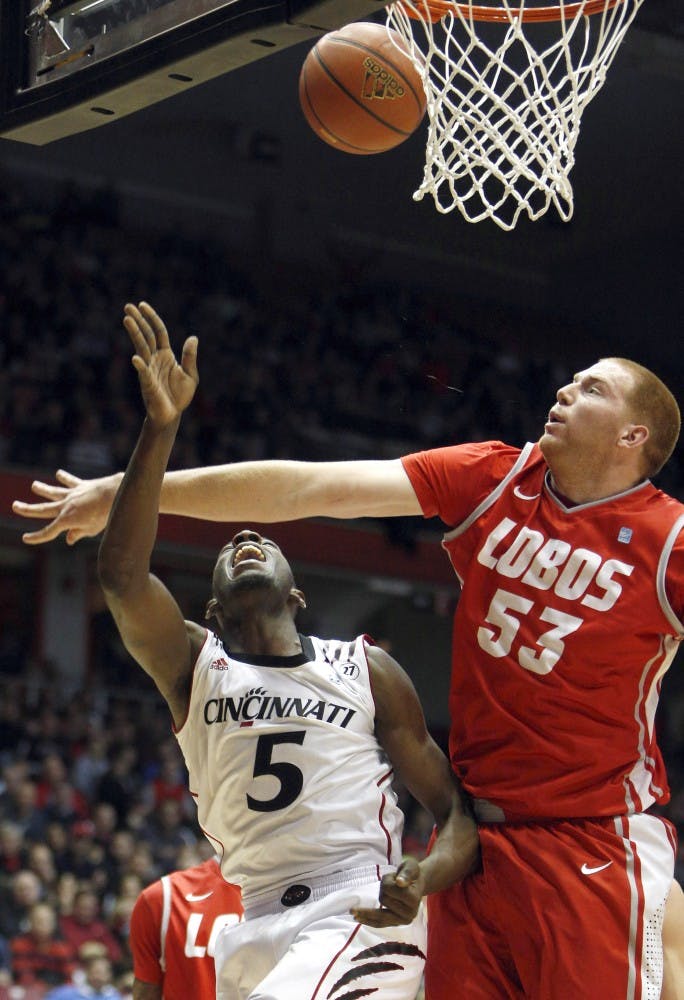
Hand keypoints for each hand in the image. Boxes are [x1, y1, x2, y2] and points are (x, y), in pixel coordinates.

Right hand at [12, 469, 120, 545]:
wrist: (116, 493)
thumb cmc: (107, 514)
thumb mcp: (92, 529)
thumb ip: (80, 533)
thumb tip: (70, 539)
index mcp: (67, 520)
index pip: (48, 531)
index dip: (36, 536)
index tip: (25, 538)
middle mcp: (66, 505)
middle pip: (43, 509)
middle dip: (27, 509)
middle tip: (14, 506)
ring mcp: (73, 494)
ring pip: (53, 491)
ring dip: (43, 489)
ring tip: (34, 485)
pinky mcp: (82, 485)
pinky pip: (71, 481)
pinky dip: (64, 478)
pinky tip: (58, 474)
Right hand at [123, 301, 197, 426]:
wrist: (172, 415)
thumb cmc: (180, 396)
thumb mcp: (190, 375)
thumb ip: (190, 357)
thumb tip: (193, 338)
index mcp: (166, 355)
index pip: (158, 332)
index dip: (152, 318)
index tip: (142, 305)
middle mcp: (155, 359)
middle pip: (146, 336)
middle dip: (138, 321)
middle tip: (128, 306)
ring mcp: (149, 369)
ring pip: (142, 348)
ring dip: (135, 333)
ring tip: (127, 319)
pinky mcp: (148, 383)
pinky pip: (144, 373)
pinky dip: (141, 366)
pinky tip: (136, 358)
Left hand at [351, 857, 423, 927]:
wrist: (417, 885)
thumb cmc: (412, 873)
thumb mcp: (411, 866)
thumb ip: (406, 873)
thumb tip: (400, 882)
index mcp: (414, 898)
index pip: (390, 889)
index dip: (387, 880)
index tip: (395, 876)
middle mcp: (410, 913)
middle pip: (384, 900)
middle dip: (382, 890)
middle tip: (389, 883)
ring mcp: (403, 920)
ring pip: (379, 916)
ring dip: (369, 909)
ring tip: (353, 910)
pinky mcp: (396, 923)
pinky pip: (380, 924)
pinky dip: (368, 921)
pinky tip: (358, 918)